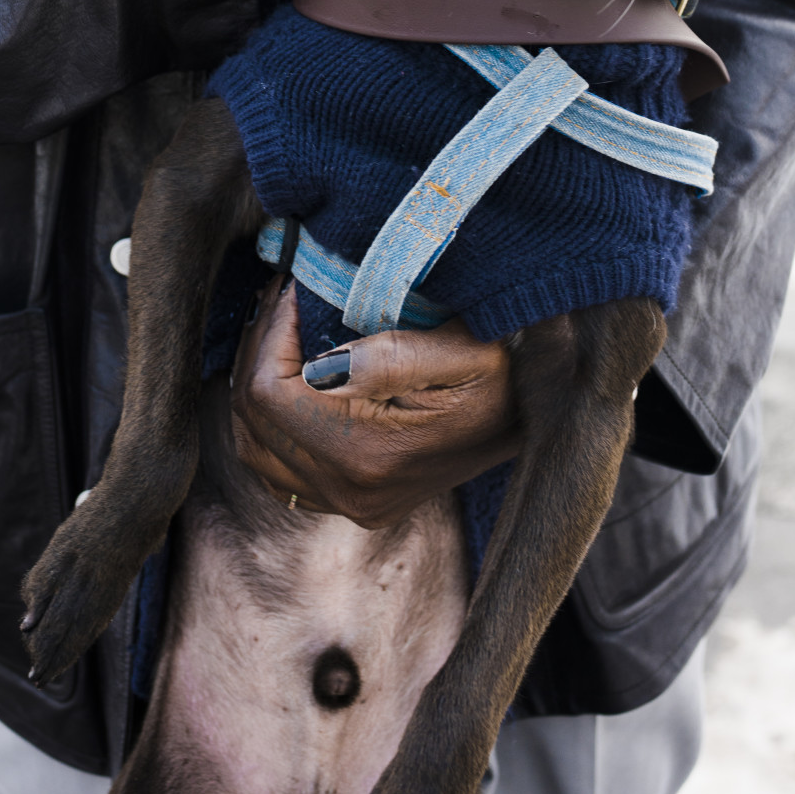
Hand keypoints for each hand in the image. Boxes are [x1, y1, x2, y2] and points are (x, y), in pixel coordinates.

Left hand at [229, 279, 520, 528]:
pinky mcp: (357, 505)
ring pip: (255, 447)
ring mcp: (352, 505)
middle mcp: (352, 492)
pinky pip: (278, 471)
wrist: (541, 414)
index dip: (270, 332)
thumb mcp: (465, 348)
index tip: (295, 288)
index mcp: (369, 455)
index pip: (269, 393)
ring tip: (283, 332)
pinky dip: (268, 426)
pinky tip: (291, 382)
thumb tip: (317, 366)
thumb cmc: (507, 369)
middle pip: (254, 419)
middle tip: (285, 299)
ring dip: (256, 385)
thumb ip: (390, 355)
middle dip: (259, 348)